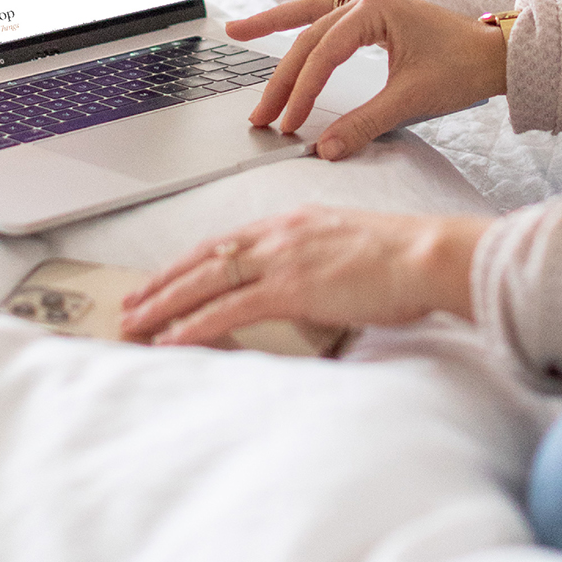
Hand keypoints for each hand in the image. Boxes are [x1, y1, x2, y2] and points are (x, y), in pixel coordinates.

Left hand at [119, 205, 489, 347]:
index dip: (190, 262)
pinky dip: (197, 323)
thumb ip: (320, 264)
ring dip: (166, 304)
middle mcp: (281, 233)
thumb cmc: (404, 258)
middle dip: (163, 282)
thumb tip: (308, 289)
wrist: (430, 254)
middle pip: (206, 256)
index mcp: (294, 223)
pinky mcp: (293, 286)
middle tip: (131, 303)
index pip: (227, 242)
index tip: (165, 279)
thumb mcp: (350, 249)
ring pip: (207, 279)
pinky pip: (231, 307)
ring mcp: (284, 257)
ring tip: (136, 324)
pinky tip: (174, 339)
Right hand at [227, 0, 508, 160]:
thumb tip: (324, 149)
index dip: (302, 92)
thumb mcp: (411, 100)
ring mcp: (369, 3)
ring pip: (310, 17)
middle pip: (310, 36)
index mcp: (376, 9)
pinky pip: (326, 19)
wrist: (498, 55)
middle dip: (282, 76)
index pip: (325, 54)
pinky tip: (275, 31)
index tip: (288, 125)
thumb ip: (365, 123)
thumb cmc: (462, 70)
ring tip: (235, 33)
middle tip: (259, 113)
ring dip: (273, 29)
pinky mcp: (373, 15)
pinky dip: (299, 28)